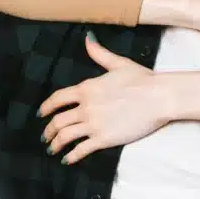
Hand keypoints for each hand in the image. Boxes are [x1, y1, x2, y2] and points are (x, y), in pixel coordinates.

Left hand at [39, 35, 168, 162]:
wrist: (158, 97)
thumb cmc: (142, 79)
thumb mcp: (118, 63)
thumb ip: (99, 54)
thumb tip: (87, 38)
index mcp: (86, 88)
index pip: (57, 99)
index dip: (46, 107)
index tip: (41, 113)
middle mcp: (85, 107)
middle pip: (58, 121)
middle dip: (48, 131)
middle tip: (45, 136)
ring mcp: (93, 124)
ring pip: (65, 136)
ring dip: (56, 144)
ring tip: (53, 149)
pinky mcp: (103, 139)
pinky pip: (81, 150)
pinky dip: (71, 156)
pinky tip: (67, 160)